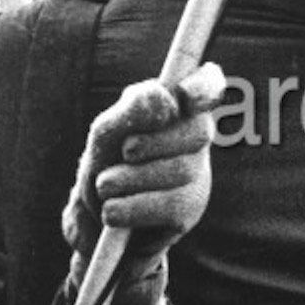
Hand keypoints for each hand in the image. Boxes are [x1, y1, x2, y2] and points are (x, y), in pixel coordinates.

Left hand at [63, 64, 224, 304]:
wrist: (94, 219)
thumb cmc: (106, 163)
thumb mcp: (107, 134)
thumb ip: (131, 112)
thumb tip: (163, 98)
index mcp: (179, 107)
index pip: (209, 84)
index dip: (205, 86)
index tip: (186, 94)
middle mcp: (197, 137)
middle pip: (199, 132)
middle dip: (156, 142)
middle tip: (126, 151)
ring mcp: (198, 174)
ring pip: (181, 170)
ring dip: (131, 178)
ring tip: (106, 186)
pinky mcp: (190, 209)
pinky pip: (171, 205)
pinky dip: (132, 208)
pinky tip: (113, 211)